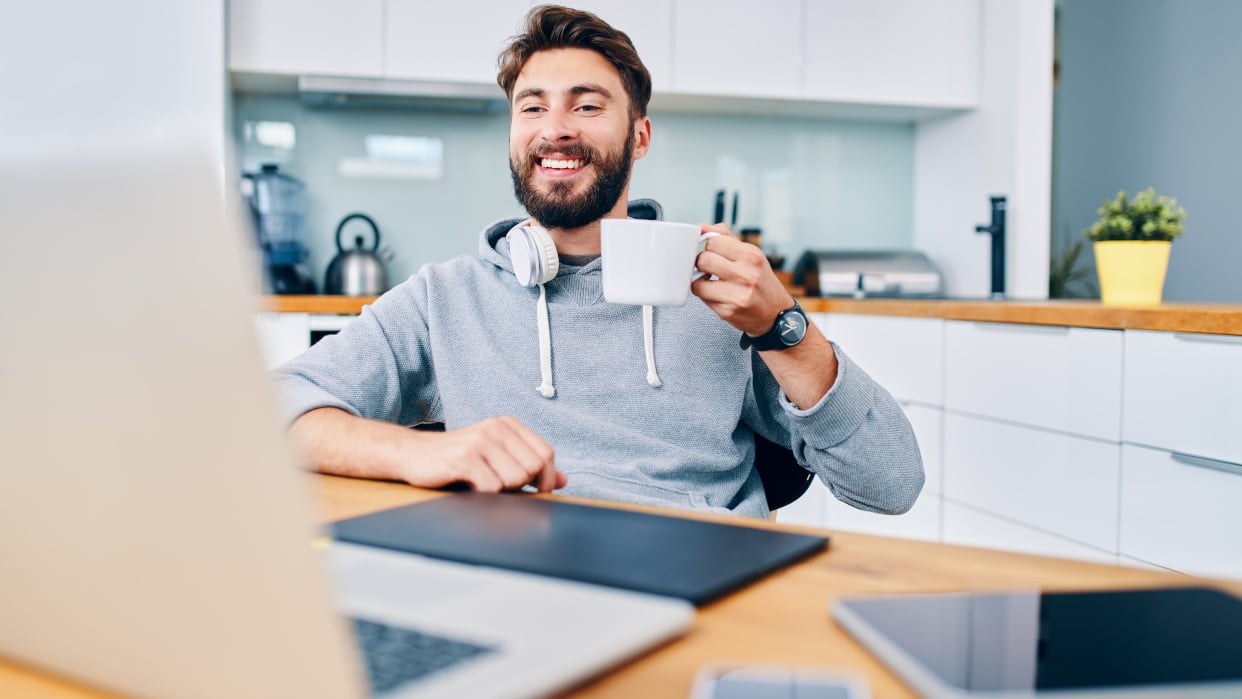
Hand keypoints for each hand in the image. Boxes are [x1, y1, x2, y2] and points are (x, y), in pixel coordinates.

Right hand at [403, 417, 565, 492]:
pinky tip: (470, 486)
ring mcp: (480, 442)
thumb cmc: (458, 459)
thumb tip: (564, 480)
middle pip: (533, 468)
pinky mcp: (464, 458)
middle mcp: (496, 428)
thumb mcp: (497, 456)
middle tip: (500, 486)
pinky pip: (492, 487)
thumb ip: (530, 466)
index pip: (546, 454)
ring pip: (515, 479)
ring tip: (482, 483)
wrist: (413, 454)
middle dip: (522, 486)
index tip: (537, 492)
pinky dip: (484, 495)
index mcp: (508, 425)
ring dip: (501, 491)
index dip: (547, 478)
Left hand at [691, 223, 794, 335]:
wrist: (776, 314)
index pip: (713, 241)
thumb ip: (726, 239)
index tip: (712, 253)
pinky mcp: (728, 312)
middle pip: (703, 260)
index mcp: (751, 255)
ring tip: (711, 282)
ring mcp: (737, 295)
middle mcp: (746, 274)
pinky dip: (706, 296)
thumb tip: (702, 228)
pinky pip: (703, 299)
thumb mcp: (751, 255)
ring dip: (700, 282)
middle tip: (709, 268)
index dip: (708, 247)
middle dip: (702, 263)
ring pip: (697, 282)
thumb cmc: (761, 282)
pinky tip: (718, 295)